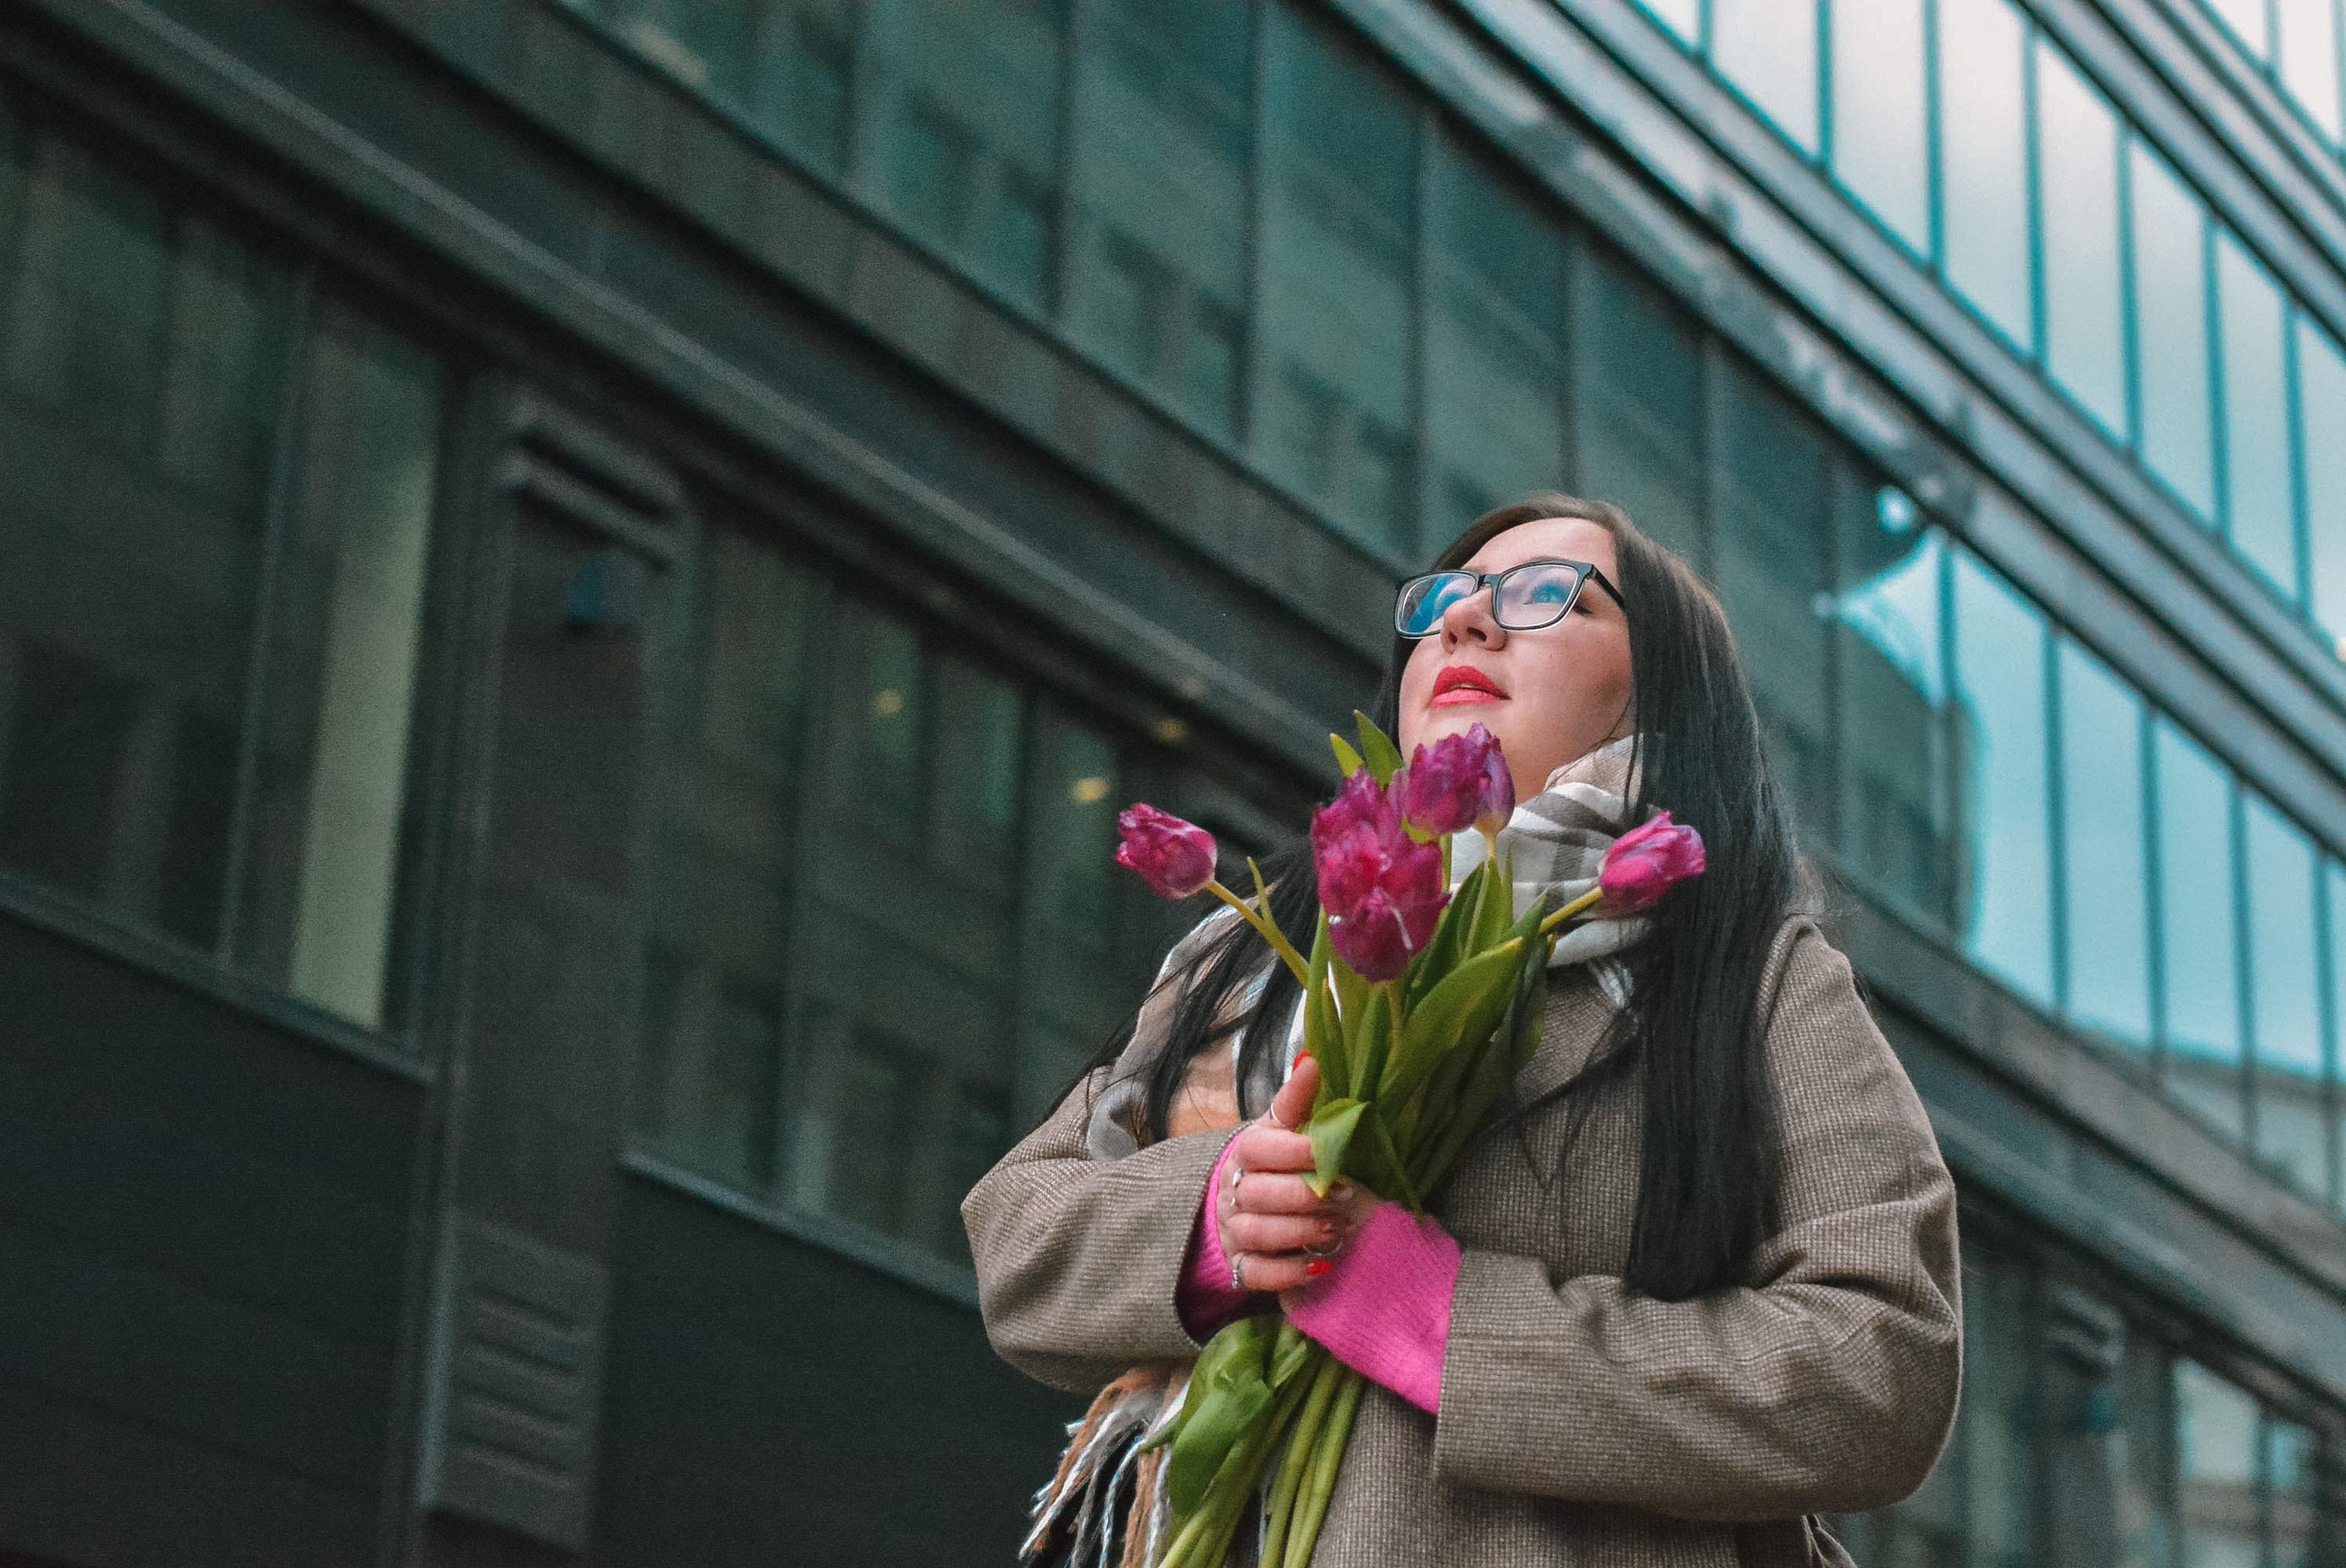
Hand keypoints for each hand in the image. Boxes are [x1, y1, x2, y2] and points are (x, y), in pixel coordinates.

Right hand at [1218, 1053, 1380, 1294]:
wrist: (1231, 1208)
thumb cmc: (1269, 1165)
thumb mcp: (1279, 1130)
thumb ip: (1296, 1100)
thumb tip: (1311, 1058)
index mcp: (1246, 1152)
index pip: (1261, 1148)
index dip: (1294, 1151)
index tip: (1329, 1153)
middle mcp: (1234, 1190)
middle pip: (1260, 1194)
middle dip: (1303, 1197)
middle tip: (1342, 1197)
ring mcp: (1233, 1230)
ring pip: (1259, 1233)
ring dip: (1300, 1234)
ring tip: (1335, 1232)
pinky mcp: (1239, 1265)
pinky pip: (1257, 1274)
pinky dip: (1288, 1273)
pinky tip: (1319, 1268)